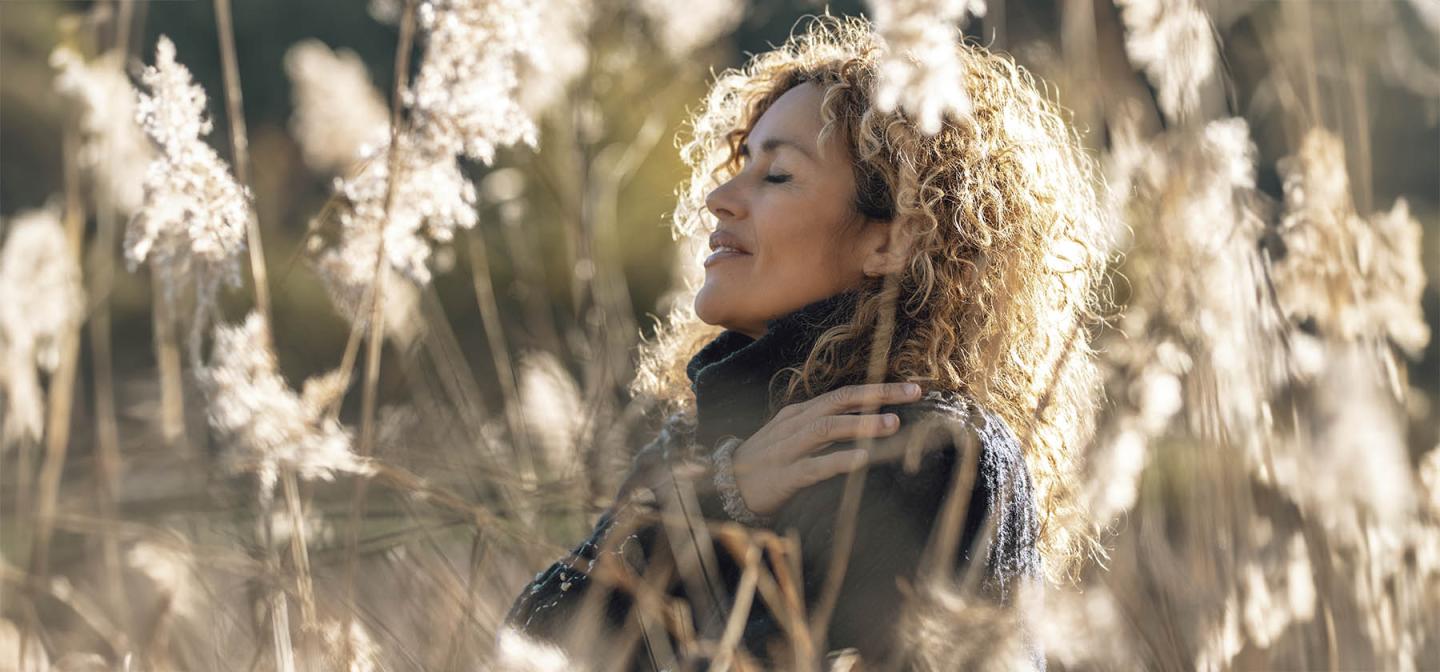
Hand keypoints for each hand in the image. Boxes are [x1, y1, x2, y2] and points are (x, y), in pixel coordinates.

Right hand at [729, 382, 923, 517]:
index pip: (842, 394)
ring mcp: (788, 448)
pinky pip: (814, 466)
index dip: (877, 389)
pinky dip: (839, 461)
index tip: (911, 388)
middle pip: (839, 401)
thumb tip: (865, 423)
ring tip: (892, 424)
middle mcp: (795, 424)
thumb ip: (823, 428)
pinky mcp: (785, 476)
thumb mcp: (793, 437)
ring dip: (860, 425)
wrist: (727, 486)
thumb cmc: (767, 461)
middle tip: (912, 394)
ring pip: (826, 428)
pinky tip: (861, 460)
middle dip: (877, 395)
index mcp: (800, 414)